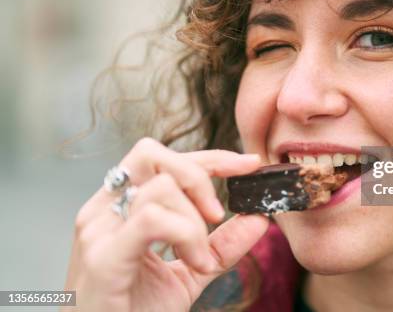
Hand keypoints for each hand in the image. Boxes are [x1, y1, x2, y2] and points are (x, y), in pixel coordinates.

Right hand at [63, 138, 268, 311]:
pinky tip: (194, 262)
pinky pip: (153, 218)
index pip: (163, 159)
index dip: (210, 156)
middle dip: (200, 174)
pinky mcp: (103, 257)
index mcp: (119, 208)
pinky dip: (186, 234)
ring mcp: (98, 231)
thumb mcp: (189, 273)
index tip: (249, 164)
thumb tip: (259, 219)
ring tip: (200, 259)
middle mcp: (102, 211)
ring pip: (160, 187)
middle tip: (218, 215)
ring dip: (196, 221)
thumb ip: (222, 245)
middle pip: (152, 153)